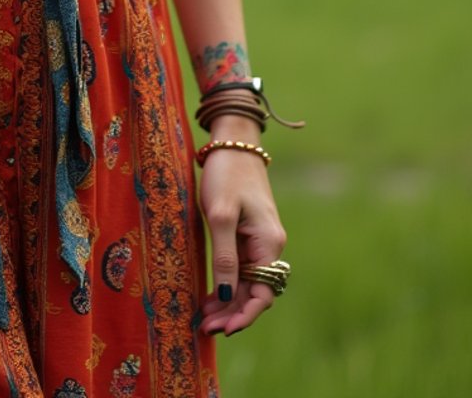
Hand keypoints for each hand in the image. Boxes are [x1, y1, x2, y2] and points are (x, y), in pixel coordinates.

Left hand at [198, 149, 286, 337]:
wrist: (233, 142)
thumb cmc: (226, 173)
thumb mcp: (221, 215)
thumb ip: (225, 257)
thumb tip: (228, 297)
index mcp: (269, 243)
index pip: (263, 293)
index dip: (244, 315)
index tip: (221, 330)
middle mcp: (270, 245)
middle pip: (255, 292)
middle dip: (233, 313)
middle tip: (204, 328)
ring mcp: (260, 240)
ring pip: (248, 282)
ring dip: (229, 302)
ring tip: (204, 317)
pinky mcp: (249, 234)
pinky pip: (242, 268)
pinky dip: (229, 284)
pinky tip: (212, 296)